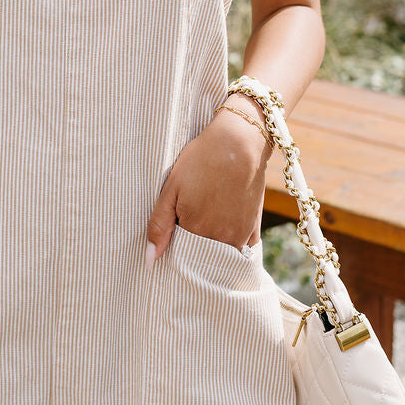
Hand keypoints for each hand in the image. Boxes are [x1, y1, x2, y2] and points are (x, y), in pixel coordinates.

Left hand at [144, 107, 269, 265]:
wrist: (239, 143)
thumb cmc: (201, 161)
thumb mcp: (171, 189)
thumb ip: (159, 226)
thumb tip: (150, 261)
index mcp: (195, 231)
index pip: (179, 253)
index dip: (174, 242)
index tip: (174, 227)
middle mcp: (219, 240)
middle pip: (200, 256)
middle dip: (192, 247)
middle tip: (192, 216)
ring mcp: (239, 236)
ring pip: (220, 254)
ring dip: (211, 246)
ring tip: (208, 217)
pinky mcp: (254, 229)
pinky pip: (241, 250)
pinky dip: (231, 244)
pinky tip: (225, 225)